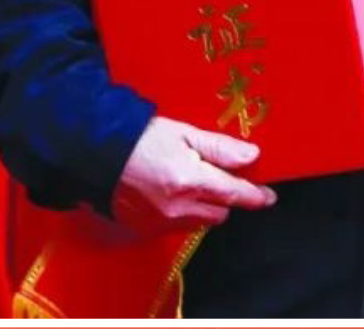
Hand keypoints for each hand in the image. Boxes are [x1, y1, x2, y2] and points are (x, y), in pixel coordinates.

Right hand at [110, 116, 276, 234]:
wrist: (95, 155)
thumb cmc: (140, 138)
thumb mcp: (184, 133)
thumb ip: (219, 148)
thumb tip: (252, 157)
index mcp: (190, 180)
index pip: (234, 194)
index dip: (255, 196)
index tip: (268, 196)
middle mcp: (178, 207)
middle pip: (220, 212)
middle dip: (224, 197)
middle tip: (216, 177)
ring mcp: (161, 222)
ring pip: (200, 222)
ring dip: (204, 207)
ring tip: (189, 182)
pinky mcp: (146, 231)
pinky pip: (178, 227)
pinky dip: (182, 214)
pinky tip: (170, 193)